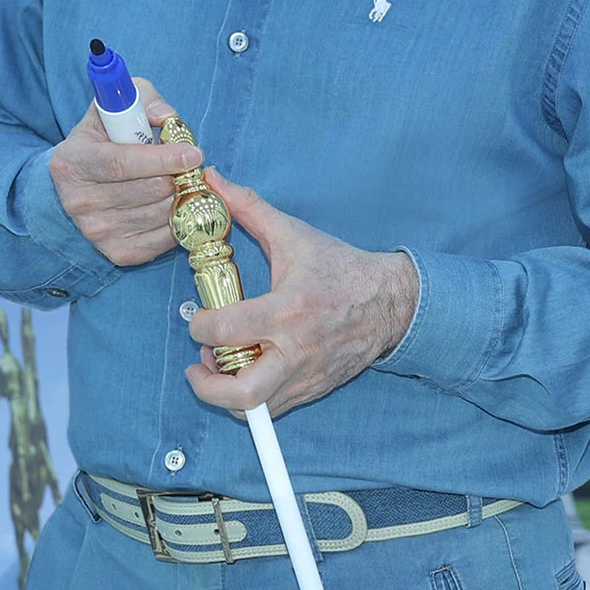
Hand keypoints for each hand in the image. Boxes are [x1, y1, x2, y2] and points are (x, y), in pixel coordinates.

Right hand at [49, 80, 202, 265]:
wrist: (79, 184)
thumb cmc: (104, 139)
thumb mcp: (114, 109)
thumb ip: (142, 99)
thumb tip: (166, 117)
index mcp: (73, 162)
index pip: (122, 164)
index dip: (162, 159)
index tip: (194, 153)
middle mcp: (79, 201)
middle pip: (149, 190)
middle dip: (179, 175)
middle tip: (191, 164)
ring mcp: (97, 232)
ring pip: (161, 213)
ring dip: (182, 196)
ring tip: (182, 181)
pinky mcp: (118, 253)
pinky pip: (165, 237)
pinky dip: (180, 219)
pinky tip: (175, 203)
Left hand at [184, 170, 418, 418]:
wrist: (390, 301)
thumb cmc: (339, 268)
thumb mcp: (293, 234)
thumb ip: (248, 207)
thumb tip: (213, 180)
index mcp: (287, 310)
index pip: (225, 331)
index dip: (199, 327)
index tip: (199, 318)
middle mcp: (296, 351)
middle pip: (243, 393)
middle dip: (207, 386)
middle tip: (200, 364)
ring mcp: (306, 376)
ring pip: (256, 409)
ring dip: (228, 394)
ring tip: (222, 367)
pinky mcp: (313, 389)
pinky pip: (274, 409)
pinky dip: (253, 398)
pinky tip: (248, 371)